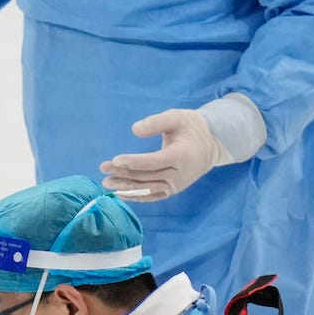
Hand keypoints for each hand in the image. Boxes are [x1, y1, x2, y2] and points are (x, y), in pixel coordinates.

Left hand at [99, 108, 229, 201]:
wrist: (211, 145)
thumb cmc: (190, 128)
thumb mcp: (176, 117)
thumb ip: (156, 122)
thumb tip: (134, 130)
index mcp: (181, 156)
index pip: (154, 162)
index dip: (134, 162)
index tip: (115, 160)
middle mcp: (179, 175)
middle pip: (147, 176)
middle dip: (124, 173)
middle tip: (103, 168)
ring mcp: (177, 185)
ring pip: (148, 189)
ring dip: (126, 187)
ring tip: (106, 183)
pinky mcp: (173, 190)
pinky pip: (153, 196)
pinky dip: (137, 197)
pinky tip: (121, 194)